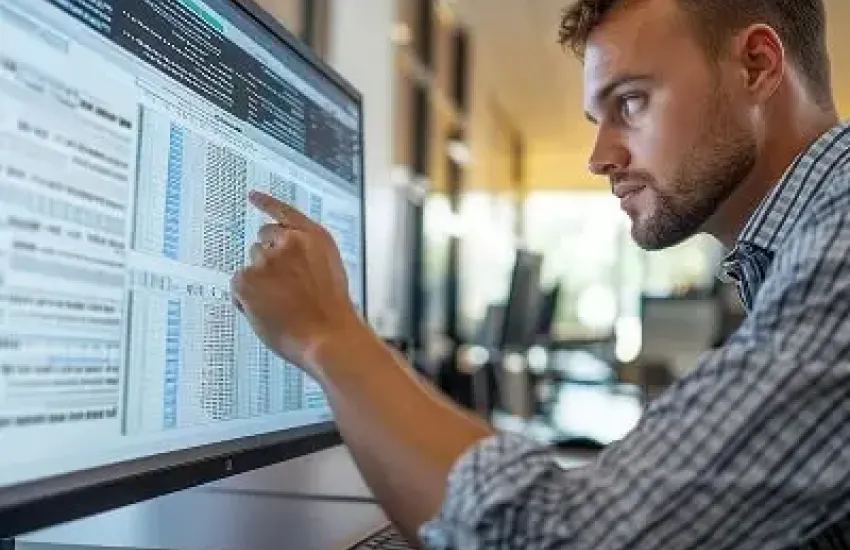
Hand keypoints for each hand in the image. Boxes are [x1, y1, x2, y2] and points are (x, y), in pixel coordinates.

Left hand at [231, 191, 365, 380]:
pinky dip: (246, 301)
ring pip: (250, 267)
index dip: (266, 203)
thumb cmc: (331, 313)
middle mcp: (289, 242)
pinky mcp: (247, 280)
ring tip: (282, 305)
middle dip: (267, 262)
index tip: (252, 195)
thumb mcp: (329, 271)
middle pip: (262, 243)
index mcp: (313, 237)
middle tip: (285, 291)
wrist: (328, 337)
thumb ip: (306, 255)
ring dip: (259, 283)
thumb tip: (282, 255)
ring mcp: (266, 260)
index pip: (284, 212)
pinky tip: (267, 312)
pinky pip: (238, 287)